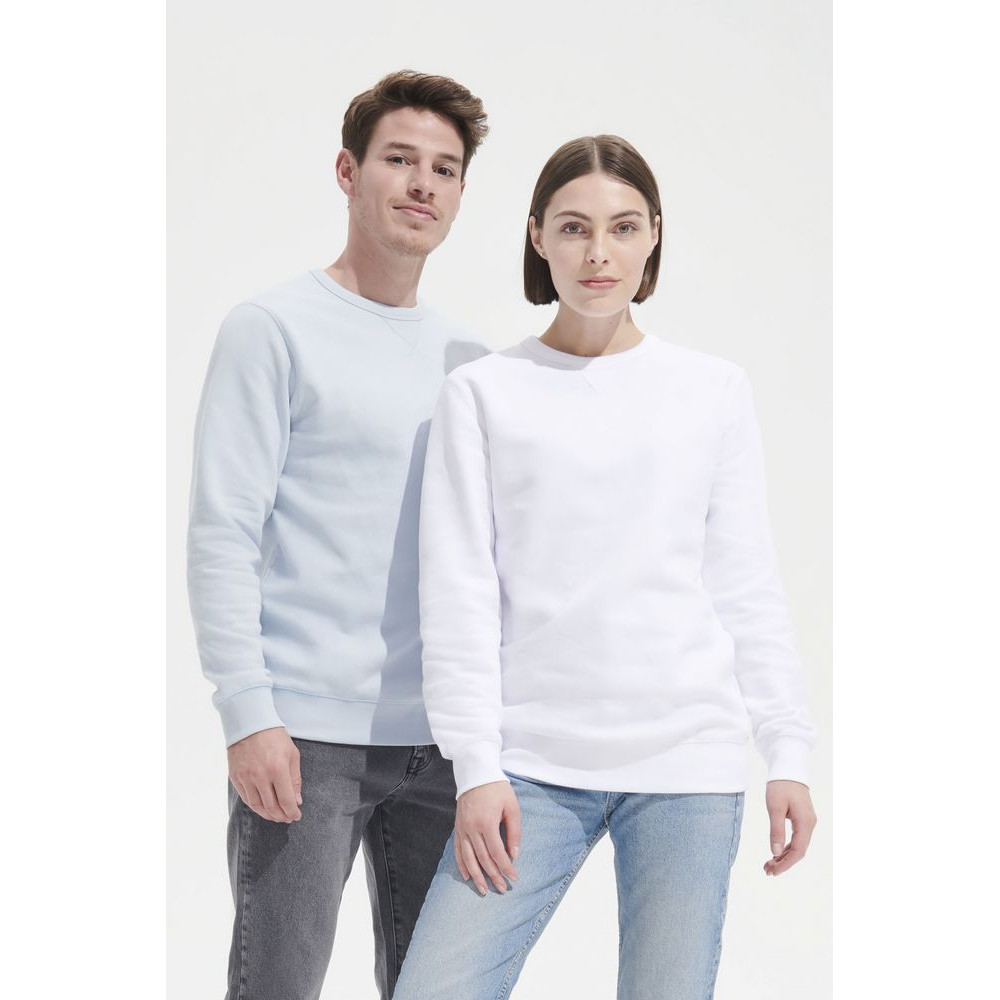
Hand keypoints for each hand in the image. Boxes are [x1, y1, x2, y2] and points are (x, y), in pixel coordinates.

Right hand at [228, 726, 302, 823]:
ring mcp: (246, 777)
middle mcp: (261, 775)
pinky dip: (255, 807)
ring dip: (268, 815)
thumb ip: (295, 779)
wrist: (250, 723)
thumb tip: (296, 801)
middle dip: (281, 816)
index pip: (286, 800)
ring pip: (257, 806)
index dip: (292, 811)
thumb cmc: (275, 737)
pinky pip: (246, 798)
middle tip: (287, 818)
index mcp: (278, 769)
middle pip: (271, 806)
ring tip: (276, 816)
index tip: (297, 816)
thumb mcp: (292, 754)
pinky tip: (263, 808)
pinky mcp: (236, 777)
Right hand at [454, 781, 520, 895]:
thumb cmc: (497, 789)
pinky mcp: (457, 827)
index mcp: (487, 822)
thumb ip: (514, 832)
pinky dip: (462, 865)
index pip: (497, 852)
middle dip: (493, 876)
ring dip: (477, 876)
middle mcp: (472, 828)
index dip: (506, 867)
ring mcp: (462, 828)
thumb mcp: (512, 807)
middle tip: (502, 889)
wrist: (476, 773)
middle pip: (483, 859)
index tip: (514, 878)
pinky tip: (467, 876)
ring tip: (483, 890)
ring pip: (468, 858)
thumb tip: (514, 854)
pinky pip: (458, 850)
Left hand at [763, 780, 815, 875]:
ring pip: (797, 846)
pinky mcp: (802, 819)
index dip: (785, 864)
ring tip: (768, 865)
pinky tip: (776, 853)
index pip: (797, 851)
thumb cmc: (780, 785)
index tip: (773, 872)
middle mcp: (810, 825)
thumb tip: (775, 852)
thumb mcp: (775, 807)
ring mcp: (807, 822)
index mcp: (805, 823)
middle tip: (767, 871)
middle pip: (798, 851)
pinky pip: (796, 838)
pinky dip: (785, 847)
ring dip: (784, 856)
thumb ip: (776, 830)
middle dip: (783, 863)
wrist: (788, 767)